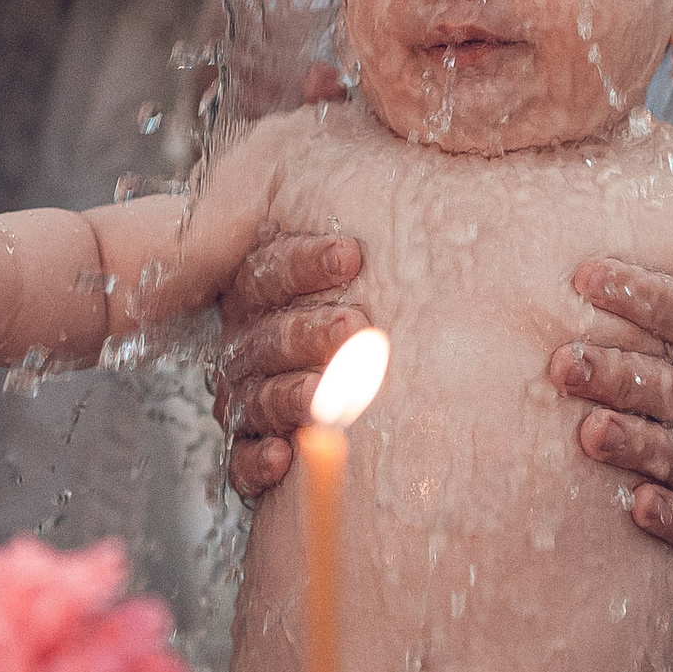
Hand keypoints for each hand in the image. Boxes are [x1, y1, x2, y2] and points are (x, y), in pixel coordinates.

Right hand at [215, 232, 367, 500]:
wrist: (339, 403)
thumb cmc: (355, 327)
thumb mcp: (352, 284)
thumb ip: (357, 264)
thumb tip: (431, 209)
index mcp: (259, 299)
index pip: (268, 273)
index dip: (305, 264)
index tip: (352, 256)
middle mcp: (248, 347)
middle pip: (269, 337)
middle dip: (310, 331)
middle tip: (354, 328)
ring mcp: (246, 398)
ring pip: (260, 396)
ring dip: (290, 395)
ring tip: (319, 398)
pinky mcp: (248, 450)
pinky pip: (241, 460)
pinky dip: (258, 462)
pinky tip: (282, 458)